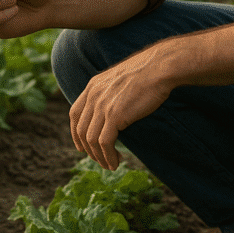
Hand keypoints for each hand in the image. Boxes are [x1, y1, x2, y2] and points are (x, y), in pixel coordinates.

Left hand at [69, 46, 172, 169]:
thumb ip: (110, 92)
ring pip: (91, 139)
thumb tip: (112, 110)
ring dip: (99, 157)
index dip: (75, 133)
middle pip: (81, 129)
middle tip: (101, 160)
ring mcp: (102, 105)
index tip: (82, 147)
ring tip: (110, 165)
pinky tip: (116, 162)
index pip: (74, 113)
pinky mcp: (114, 115)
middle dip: (89, 150)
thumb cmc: (147, 73)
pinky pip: (104, 143)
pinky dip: (108, 156)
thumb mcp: (120, 79)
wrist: (159, 68)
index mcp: (93, 85)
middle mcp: (93, 95)